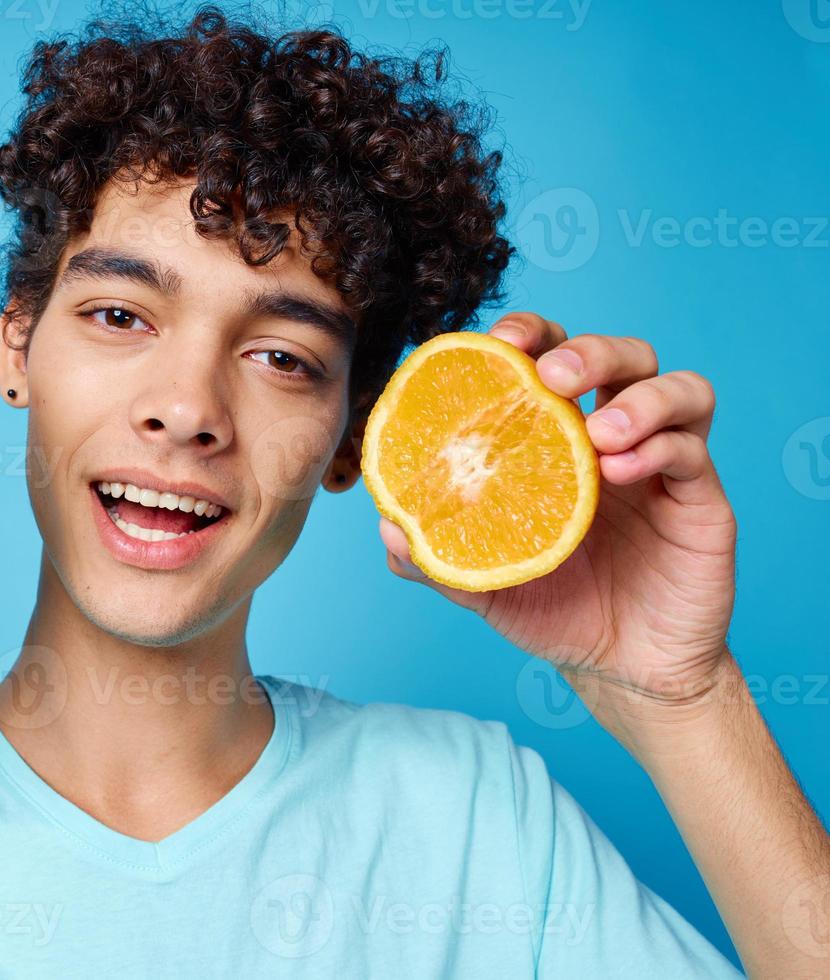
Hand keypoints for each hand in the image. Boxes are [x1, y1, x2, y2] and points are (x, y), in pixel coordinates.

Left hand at [379, 313, 736, 717]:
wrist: (620, 672)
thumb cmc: (553, 611)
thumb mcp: (483, 584)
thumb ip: (436, 555)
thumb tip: (386, 526)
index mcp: (557, 441)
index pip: (551, 359)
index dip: (530, 336)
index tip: (499, 343)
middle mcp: (613, 438)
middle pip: (620, 355)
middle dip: (587, 350)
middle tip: (552, 375)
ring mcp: (661, 464)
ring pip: (673, 386)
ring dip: (635, 397)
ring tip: (597, 433)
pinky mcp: (700, 498)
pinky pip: (693, 448)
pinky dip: (658, 446)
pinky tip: (618, 470)